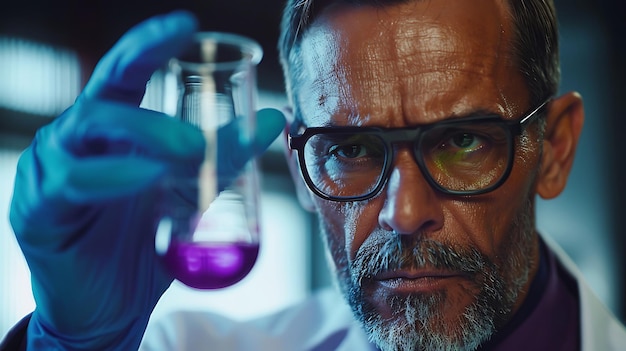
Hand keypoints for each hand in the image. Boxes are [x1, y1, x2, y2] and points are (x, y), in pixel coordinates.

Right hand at [9, 11, 284, 349]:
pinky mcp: (38, 206)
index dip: (149, 43)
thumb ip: (224, 154)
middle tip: (197, 140)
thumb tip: (272, 117)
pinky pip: (71, 180)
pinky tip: (145, 180)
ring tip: (186, 156)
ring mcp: (51, 167)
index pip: (126, 72)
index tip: (186, 24)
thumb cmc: (143, 240)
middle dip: (153, 107)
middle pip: (106, 96)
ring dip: (142, 138)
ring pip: (88, 130)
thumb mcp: (189, 191)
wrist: (108, 304)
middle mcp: (77, 137)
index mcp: (112, 127)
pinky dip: (113, 176)